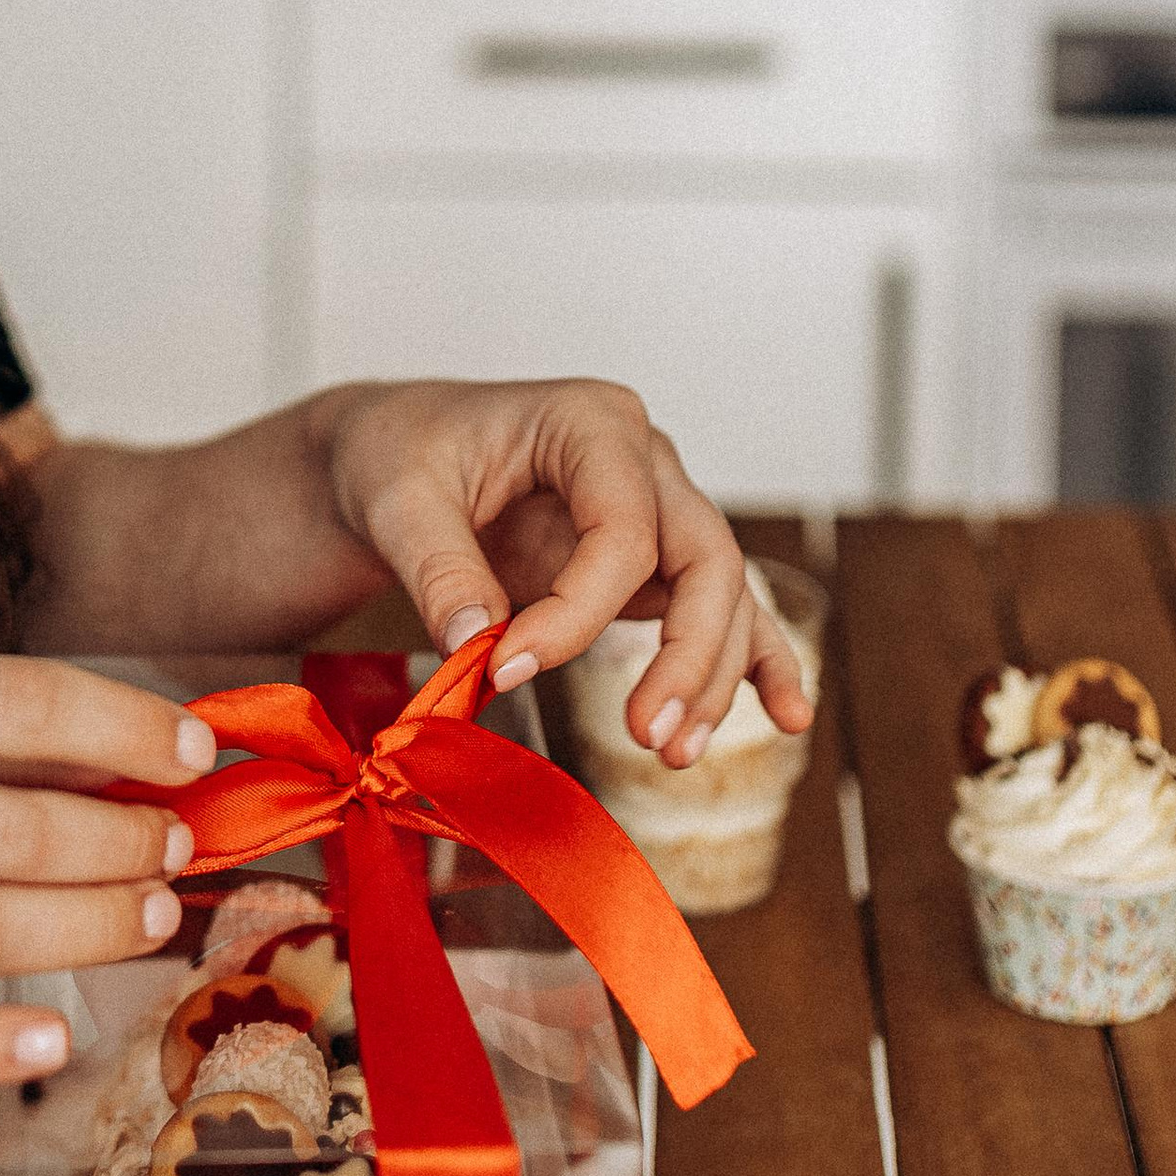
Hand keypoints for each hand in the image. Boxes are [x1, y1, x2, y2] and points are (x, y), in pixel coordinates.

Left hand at [324, 379, 811, 767]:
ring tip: (673, 753)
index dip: (577, 610)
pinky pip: (718, 611)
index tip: (509, 666)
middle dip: (687, 654)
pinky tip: (784, 713)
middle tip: (646, 734)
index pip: (622, 528)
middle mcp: (642, 462)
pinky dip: (753, 661)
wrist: (391, 456)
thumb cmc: (398, 453)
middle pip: (704, 559)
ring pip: (720, 597)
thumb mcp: (397, 499)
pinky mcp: (649, 566)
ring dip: (710, 678)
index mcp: (589, 423)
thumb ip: (438, 568)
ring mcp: (656, 513)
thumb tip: (475, 643)